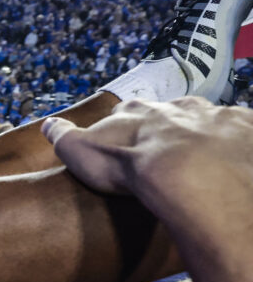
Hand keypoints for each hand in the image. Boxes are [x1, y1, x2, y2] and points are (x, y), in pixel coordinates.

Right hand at [43, 96, 252, 214]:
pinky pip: (243, 133)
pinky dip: (239, 145)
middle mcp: (176, 108)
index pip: (129, 114)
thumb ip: (62, 135)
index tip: (127, 143)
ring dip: (206, 136)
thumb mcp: (80, 151)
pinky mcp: (245, 131)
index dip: (127, 128)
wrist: (190, 173)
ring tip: (205, 161)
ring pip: (208, 121)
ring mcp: (214, 117)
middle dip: (169, 127)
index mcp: (137, 112)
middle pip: (171, 113)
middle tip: (167, 152)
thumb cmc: (130, 164)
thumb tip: (47, 124)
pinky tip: (236, 162)